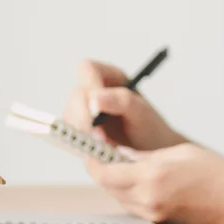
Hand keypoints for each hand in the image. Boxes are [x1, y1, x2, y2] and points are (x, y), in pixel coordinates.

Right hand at [63, 59, 186, 150]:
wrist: (153, 153)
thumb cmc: (151, 129)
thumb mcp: (142, 112)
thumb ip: (121, 101)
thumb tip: (94, 98)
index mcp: (110, 77)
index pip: (87, 69)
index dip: (88, 86)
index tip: (97, 110)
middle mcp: (94, 90)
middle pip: (75, 94)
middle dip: (84, 116)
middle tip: (98, 135)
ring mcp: (85, 110)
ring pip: (70, 114)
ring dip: (83, 131)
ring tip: (105, 143)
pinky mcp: (80, 129)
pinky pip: (71, 132)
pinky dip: (82, 141)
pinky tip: (98, 148)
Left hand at [85, 143, 223, 223]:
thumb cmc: (216, 172)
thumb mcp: (176, 152)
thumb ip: (142, 155)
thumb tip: (118, 153)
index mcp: (151, 177)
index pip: (103, 171)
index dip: (93, 157)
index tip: (92, 144)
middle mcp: (147, 199)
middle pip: (106, 185)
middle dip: (100, 167)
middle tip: (102, 149)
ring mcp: (153, 213)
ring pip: (117, 196)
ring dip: (113, 180)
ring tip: (119, 161)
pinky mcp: (159, 221)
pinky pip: (132, 204)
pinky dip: (127, 190)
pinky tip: (136, 177)